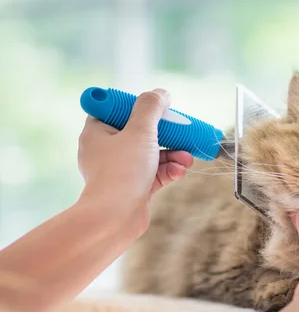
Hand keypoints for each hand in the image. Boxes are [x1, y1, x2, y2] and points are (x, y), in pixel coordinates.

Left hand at [77, 89, 192, 237]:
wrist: (115, 218)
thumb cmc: (122, 172)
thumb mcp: (140, 131)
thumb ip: (151, 108)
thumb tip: (161, 93)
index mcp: (97, 132)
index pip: (115, 109)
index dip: (137, 107)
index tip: (156, 111)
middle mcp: (105, 150)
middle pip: (139, 132)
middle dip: (166, 134)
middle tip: (182, 133)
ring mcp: (119, 170)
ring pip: (151, 154)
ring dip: (173, 154)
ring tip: (187, 159)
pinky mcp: (132, 188)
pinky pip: (154, 173)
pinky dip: (168, 170)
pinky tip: (180, 171)